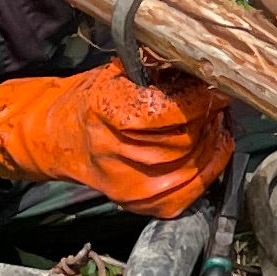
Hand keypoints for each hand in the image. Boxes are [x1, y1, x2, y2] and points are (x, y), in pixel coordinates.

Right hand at [0, 64, 234, 213]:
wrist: (58, 138)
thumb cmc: (92, 101)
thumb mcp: (119, 75)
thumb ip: (159, 73)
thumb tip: (204, 71)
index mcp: (111, 112)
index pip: (173, 111)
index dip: (202, 100)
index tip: (215, 88)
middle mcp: (118, 153)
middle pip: (187, 139)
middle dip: (210, 119)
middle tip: (218, 105)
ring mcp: (130, 185)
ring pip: (192, 166)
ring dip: (213, 143)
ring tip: (215, 124)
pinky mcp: (139, 204)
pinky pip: (188, 193)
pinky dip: (208, 172)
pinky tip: (212, 152)